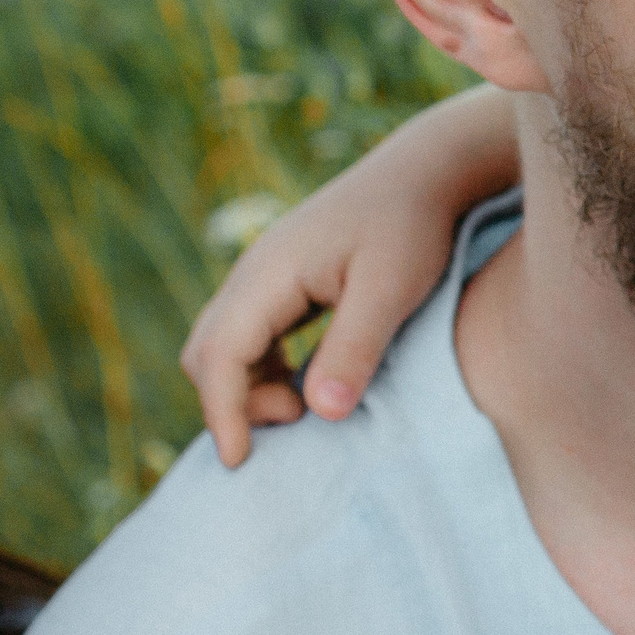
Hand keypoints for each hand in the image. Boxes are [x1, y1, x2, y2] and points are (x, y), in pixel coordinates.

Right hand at [180, 85, 517, 464]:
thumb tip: (321, 411)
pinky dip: (266, 371)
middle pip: (207, 353)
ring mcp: (265, 276)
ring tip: (307, 409)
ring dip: (249, 388)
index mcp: (267, 274)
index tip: (240, 462)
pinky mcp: (285, 282)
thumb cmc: (413, 227)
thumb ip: (355, 346)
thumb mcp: (392, 290)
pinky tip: (309, 387)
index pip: (218, 355)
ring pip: (226, 347)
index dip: (223, 413)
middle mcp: (253, 274)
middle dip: (233, 403)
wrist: (426, 171)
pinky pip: (252, 337)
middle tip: (295, 427)